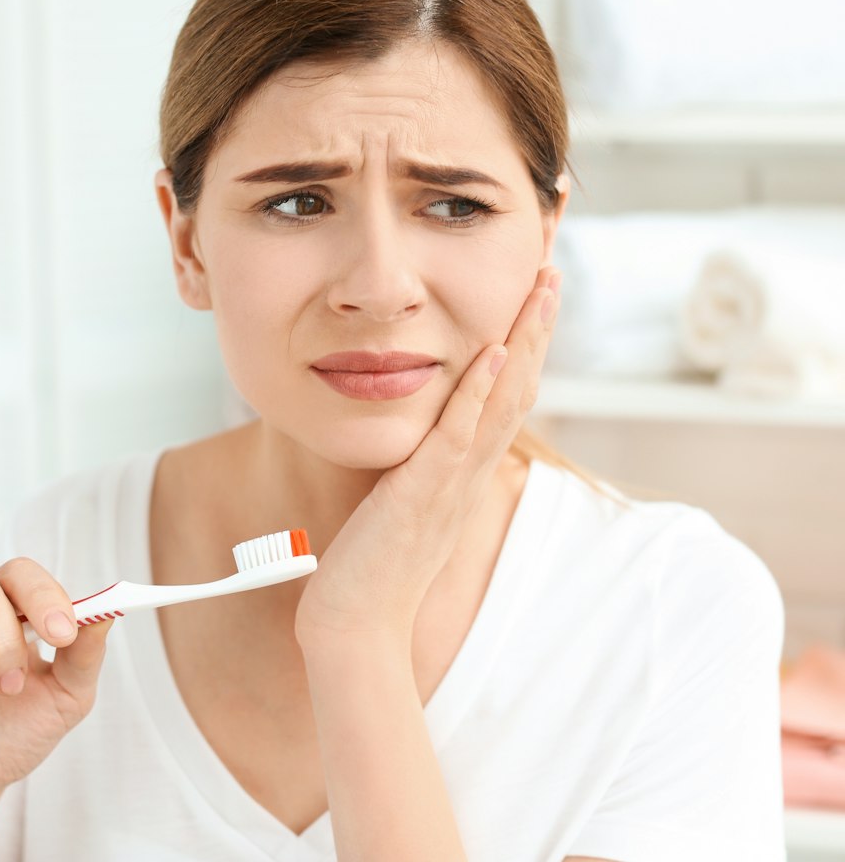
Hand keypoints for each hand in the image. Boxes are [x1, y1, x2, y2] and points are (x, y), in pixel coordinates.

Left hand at [294, 266, 560, 645]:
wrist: (356, 628)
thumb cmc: (373, 572)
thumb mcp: (404, 508)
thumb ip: (419, 472)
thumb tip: (420, 445)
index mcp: (464, 475)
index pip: (504, 400)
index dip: (523, 349)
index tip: (532, 302)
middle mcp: (468, 476)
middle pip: (518, 390)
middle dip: (535, 330)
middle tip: (550, 276)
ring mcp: (451, 485)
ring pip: (501, 403)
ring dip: (523, 343)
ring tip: (540, 292)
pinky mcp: (422, 495)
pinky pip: (457, 436)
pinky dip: (478, 392)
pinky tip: (492, 351)